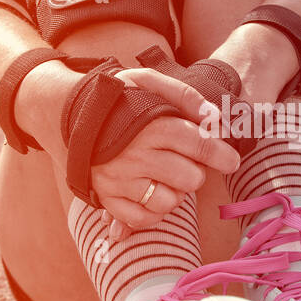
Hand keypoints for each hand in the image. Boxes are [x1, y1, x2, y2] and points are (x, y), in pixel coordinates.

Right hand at [90, 66, 240, 240]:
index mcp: (151, 126)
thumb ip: (183, 95)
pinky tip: (150, 192)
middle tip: (184, 161)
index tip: (231, 161)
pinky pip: (144, 219)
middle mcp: (136, 155)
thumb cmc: (117, 100)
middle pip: (190, 178)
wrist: (69, 115)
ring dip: (175, 192)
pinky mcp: (108, 199)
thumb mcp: (147, 82)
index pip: (200, 144)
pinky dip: (154, 211)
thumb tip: (214, 118)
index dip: (222, 154)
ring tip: (163, 175)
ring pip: (170, 202)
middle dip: (195, 171)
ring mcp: (120, 180)